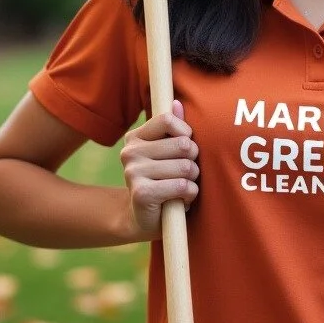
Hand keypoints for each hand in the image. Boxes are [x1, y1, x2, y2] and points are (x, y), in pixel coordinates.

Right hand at [119, 101, 198, 240]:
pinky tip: (181, 201)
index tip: (184, 150)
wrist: (143, 219)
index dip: (186, 134)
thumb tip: (177, 103)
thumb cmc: (162, 182)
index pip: (168, 120)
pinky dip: (190, 195)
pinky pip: (182, 186)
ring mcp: (133, 172)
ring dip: (192, 181)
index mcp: (135, 137)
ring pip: (186, 167)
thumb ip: (172, 129)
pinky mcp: (142, 193)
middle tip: (185, 174)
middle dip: (193, 161)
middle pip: (183, 144)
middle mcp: (130, 152)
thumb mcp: (166, 154)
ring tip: (182, 188)